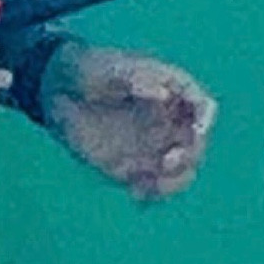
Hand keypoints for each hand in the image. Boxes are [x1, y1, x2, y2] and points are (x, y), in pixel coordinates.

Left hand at [43, 44, 216, 203]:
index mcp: (171, 90)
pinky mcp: (136, 166)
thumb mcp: (105, 68)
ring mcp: (155, 145)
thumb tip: (163, 93)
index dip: (205, 119)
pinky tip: (135, 195)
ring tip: (147, 185)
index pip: (202, 105)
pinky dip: (152, 194)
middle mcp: (170, 120)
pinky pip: (155, 186)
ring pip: (182, 170)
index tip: (196, 132)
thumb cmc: (86, 71)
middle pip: (197, 143)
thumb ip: (134, 77)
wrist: (58, 93)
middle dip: (189, 156)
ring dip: (174, 182)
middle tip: (167, 162)